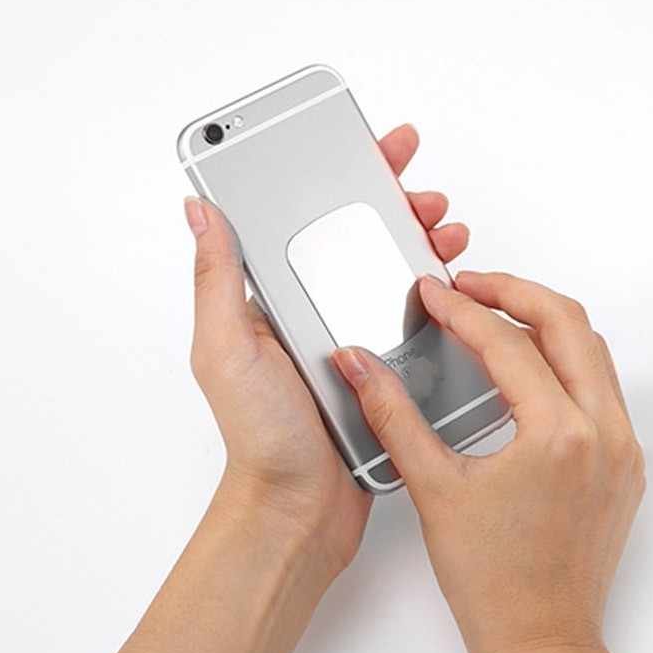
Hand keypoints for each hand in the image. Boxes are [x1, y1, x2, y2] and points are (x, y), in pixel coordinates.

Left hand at [183, 124, 468, 576]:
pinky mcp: (384, 363)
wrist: (302, 505)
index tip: (374, 148)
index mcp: (278, 298)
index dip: (342, 177)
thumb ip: (218, 280)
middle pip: (359, 238)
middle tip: (423, 193)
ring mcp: (354, 335)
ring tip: (445, 231)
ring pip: (393, 271)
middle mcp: (315, 309)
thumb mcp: (227, 349)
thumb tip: (200, 209)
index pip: (309, 220)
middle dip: (395, 203)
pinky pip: (414, 316)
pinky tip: (451, 284)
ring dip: (421, 241)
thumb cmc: (262, 434)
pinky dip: (435, 293)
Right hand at [333, 272, 652, 652]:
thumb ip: (391, 414)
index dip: (461, 309)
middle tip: (469, 285)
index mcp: (558, 435)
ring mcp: (620, 446)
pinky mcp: (623, 461)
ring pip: (592, 347)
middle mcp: (603, 432)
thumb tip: (358, 366)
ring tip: (494, 311)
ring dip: (544, 319)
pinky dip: (564, 356)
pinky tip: (526, 364)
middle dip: (514, 290)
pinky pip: (601, 383)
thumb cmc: (493, 582)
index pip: (506, 342)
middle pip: (567, 322)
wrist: (541, 641)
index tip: (433, 294)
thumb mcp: (433, 487)